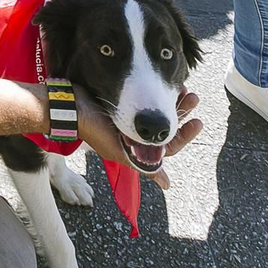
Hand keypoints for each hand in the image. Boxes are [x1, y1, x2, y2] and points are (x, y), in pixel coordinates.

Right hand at [77, 88, 202, 190]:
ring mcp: (129, 118)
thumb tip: (167, 185)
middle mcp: (135, 134)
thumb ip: (145, 166)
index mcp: (136, 148)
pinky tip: (163, 82)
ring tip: (183, 88)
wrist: (70, 106)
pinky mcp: (123, 103)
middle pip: (165, 126)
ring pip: (157, 111)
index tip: (197, 121)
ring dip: (171, 101)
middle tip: (192, 97)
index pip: (167, 145)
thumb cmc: (94, 130)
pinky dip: (156, 93)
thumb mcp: (120, 152)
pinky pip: (146, 99)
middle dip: (180, 113)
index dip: (184, 135)